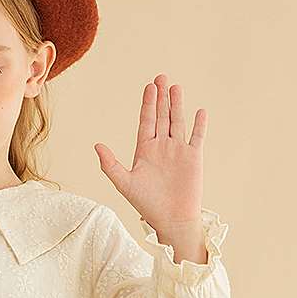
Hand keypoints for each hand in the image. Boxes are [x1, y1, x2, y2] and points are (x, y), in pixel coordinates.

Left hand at [94, 75, 206, 231]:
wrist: (172, 220)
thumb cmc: (147, 205)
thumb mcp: (125, 183)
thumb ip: (111, 164)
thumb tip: (97, 145)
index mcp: (145, 150)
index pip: (146, 121)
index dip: (147, 104)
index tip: (149, 87)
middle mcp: (162, 147)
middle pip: (161, 116)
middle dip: (161, 97)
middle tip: (161, 77)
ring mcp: (178, 151)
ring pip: (177, 121)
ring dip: (177, 104)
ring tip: (175, 87)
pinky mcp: (193, 158)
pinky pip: (197, 137)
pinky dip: (199, 124)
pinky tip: (199, 111)